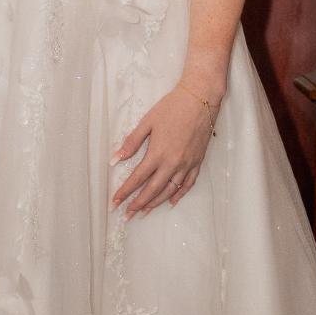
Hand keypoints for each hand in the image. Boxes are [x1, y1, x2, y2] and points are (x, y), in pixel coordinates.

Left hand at [111, 84, 218, 218]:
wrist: (201, 100)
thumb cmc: (172, 108)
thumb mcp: (147, 122)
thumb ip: (131, 142)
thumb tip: (114, 159)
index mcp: (158, 153)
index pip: (137, 178)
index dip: (125, 191)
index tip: (115, 202)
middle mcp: (173, 163)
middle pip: (152, 189)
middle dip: (138, 203)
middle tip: (127, 215)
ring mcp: (187, 164)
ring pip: (170, 190)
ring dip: (156, 203)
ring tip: (144, 211)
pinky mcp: (198, 162)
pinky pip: (188, 184)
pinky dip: (179, 195)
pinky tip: (171, 202)